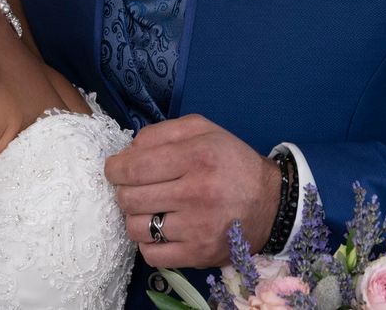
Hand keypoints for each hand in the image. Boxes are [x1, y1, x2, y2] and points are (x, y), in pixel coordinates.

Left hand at [104, 115, 279, 268]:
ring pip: (135, 228)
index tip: (114, 169)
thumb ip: (161, 132)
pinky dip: (148, 243)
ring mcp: (197, 227)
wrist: (271, 203)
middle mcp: (197, 192)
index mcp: (197, 156)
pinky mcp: (199, 254)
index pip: (134, 167)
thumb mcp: (203, 130)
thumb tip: (127, 151)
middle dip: (123, 191)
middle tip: (134, 188)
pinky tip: (160, 229)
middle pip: (129, 198)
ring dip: (134, 217)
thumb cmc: (231, 162)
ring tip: (148, 209)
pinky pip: (151, 254)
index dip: (115, 169)